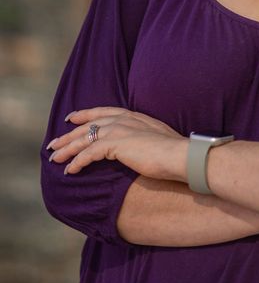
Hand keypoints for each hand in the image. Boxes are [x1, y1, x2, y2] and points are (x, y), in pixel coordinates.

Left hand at [46, 107, 187, 181]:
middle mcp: (123, 119)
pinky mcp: (115, 144)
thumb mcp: (156, 137)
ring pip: (85, 138)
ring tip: (54, 159)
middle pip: (88, 125)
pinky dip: (77, 162)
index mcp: (134, 115)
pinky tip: (69, 171)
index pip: (103, 111)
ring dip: (67, 149)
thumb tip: (138, 145)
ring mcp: (119, 130)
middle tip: (53, 144)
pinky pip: (89, 153)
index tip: (71, 118)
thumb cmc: (174, 152)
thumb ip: (143, 136)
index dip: (85, 114)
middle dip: (69, 135)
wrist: (181, 155)